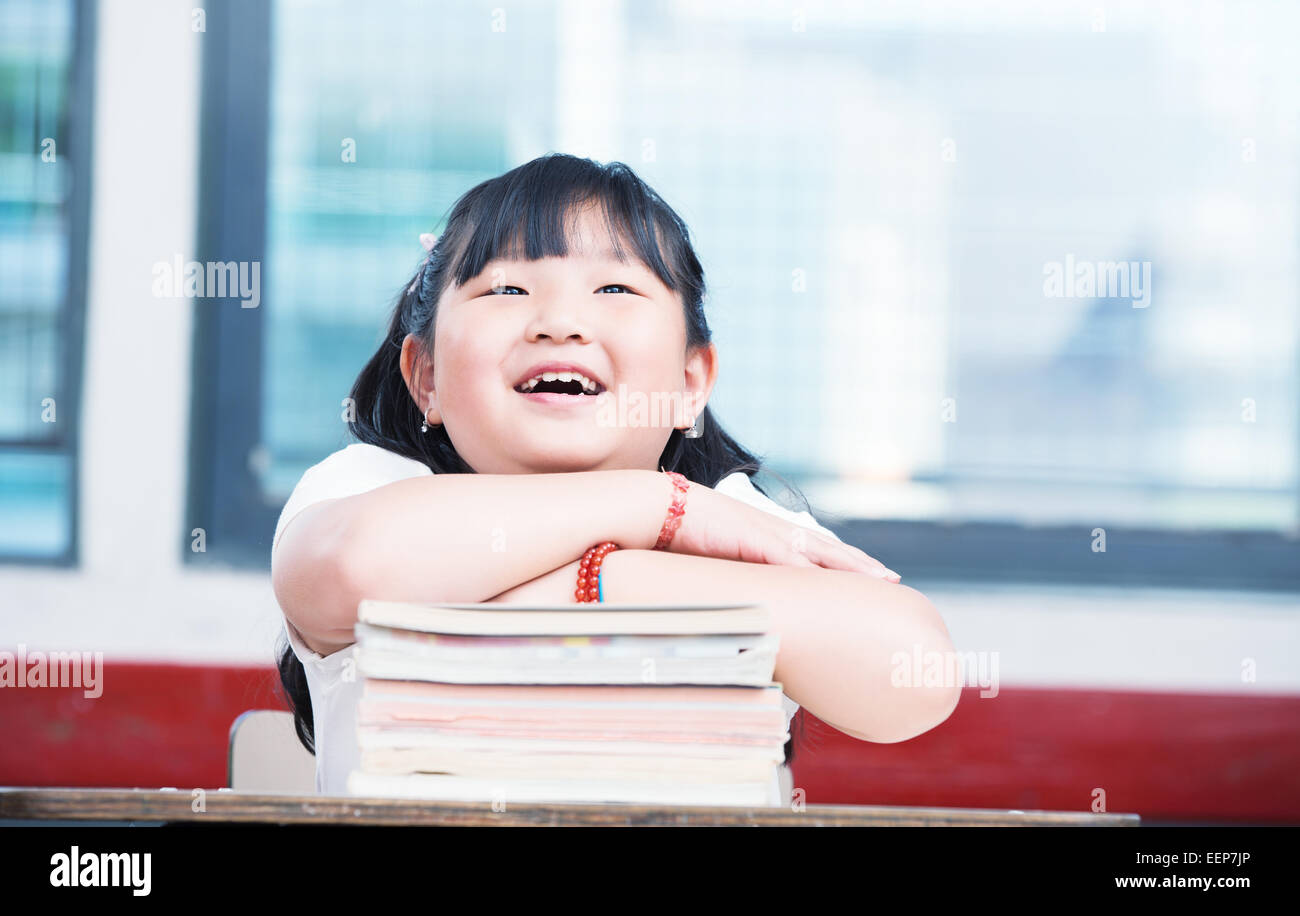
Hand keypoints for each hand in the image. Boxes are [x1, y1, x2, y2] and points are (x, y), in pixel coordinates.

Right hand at [663, 479, 899, 580]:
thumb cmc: (683, 535)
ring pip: (819, 552)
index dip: (845, 563)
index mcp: (770, 535)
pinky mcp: (752, 538)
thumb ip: (739, 577)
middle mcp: (775, 531)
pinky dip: (810, 571)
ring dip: (850, 567)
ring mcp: (766, 533)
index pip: (817, 550)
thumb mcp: (719, 561)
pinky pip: (788, 558)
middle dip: (861, 565)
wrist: (660, 508)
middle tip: (892, 580)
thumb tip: (749, 601)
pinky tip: (830, 582)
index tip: (871, 576)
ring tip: (878, 579)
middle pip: (829, 549)